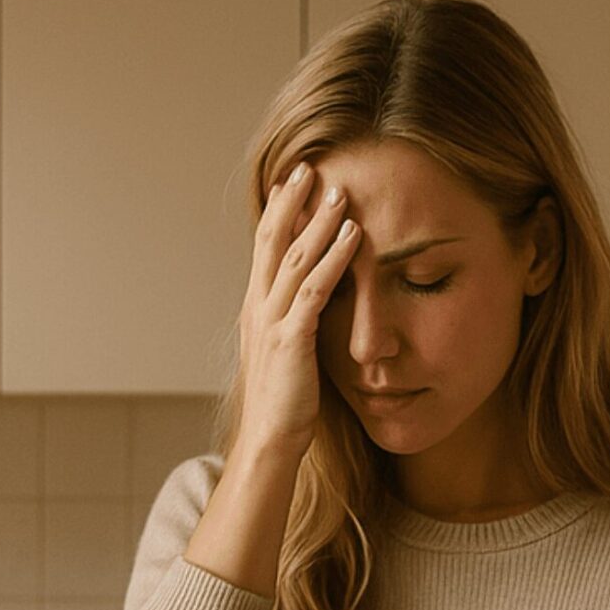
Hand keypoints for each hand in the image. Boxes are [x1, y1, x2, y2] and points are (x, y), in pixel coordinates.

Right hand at [235, 158, 360, 459]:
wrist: (268, 444)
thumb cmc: (283, 406)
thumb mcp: (284, 354)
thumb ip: (292, 323)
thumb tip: (307, 303)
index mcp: (255, 310)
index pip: (264, 248)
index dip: (277, 212)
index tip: (292, 181)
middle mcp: (258, 309)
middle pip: (272, 241)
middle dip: (291, 202)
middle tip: (310, 165)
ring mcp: (271, 323)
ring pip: (294, 258)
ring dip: (318, 221)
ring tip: (340, 190)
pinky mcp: (291, 341)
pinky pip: (314, 289)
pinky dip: (335, 257)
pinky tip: (354, 234)